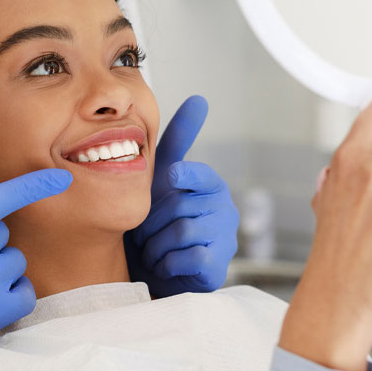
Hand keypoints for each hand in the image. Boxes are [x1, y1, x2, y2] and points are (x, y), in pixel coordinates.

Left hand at [125, 96, 238, 296]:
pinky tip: (166, 264)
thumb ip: (179, 140)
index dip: (184, 174)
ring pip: (180, 232)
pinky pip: (187, 257)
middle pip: (178, 206)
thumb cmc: (158, 221)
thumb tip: (200, 99)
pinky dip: (166, 263)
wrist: (155, 271)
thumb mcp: (162, 178)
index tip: (173, 176)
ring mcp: (225, 238)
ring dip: (155, 245)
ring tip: (153, 250)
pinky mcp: (218, 266)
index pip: (200, 173)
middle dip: (151, 223)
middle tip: (145, 234)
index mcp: (210, 185)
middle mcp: (224, 208)